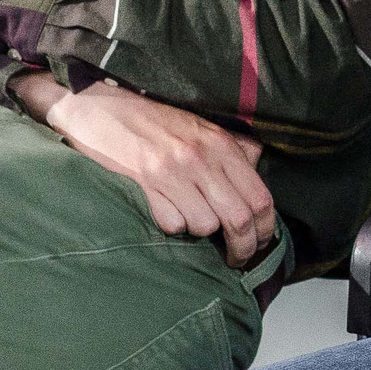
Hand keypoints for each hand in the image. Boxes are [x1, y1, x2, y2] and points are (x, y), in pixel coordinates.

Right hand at [40, 78, 278, 267]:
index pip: (259, 197)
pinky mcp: (144, 186)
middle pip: (238, 219)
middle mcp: (201, 159)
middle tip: (237, 259)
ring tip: (191, 217)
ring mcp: (172, 173)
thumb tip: (258, 174)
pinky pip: (171, 224)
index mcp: (221, 145)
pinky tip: (166, 209)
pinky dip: (173, 225)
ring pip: (204, 226)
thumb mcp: (204, 128)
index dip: (266, 229)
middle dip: (243, 248)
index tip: (261, 245)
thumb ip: (235, 150)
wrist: (104, 110)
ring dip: (201, 231)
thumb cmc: (157, 123)